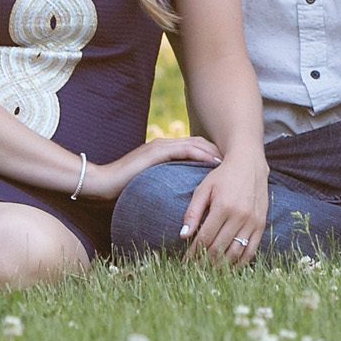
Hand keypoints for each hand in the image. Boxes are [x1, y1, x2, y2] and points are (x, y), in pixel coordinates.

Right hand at [83, 136, 222, 201]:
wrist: (101, 184)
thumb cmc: (123, 188)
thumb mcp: (150, 184)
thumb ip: (165, 183)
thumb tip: (181, 197)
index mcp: (165, 150)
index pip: (196, 147)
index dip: (213, 153)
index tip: (231, 164)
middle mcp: (165, 145)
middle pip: (200, 143)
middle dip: (218, 150)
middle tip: (238, 161)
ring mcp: (160, 147)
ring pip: (195, 144)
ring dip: (214, 151)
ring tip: (232, 161)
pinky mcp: (155, 153)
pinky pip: (184, 151)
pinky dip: (201, 155)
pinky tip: (214, 162)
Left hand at [178, 152, 268, 267]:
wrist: (249, 164)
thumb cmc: (222, 176)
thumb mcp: (203, 189)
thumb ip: (193, 211)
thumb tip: (183, 235)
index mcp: (223, 206)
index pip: (205, 238)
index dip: (194, 252)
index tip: (186, 260)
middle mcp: (239, 216)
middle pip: (219, 248)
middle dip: (205, 261)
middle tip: (196, 269)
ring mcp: (252, 222)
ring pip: (235, 253)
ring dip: (221, 265)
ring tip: (210, 270)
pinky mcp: (261, 224)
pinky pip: (251, 250)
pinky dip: (240, 262)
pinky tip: (230, 267)